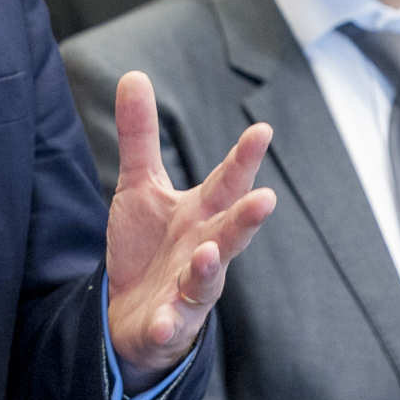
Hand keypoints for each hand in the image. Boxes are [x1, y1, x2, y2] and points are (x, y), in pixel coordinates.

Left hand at [104, 71, 275, 384]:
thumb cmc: (149, 245)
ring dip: (209, 267)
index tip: (262, 130)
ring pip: (206, 279)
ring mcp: (190, 289)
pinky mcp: (168, 323)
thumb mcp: (139, 186)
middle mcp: (204, 249)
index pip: (226, 182)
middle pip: (230, 231)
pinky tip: (161, 322)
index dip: (244, 159)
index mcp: (201, 214)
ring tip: (208, 252)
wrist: (132, 313)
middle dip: (247, 217)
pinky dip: (167, 324)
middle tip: (266, 199)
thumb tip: (134, 74)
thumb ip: (140, 136)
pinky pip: (169, 325)